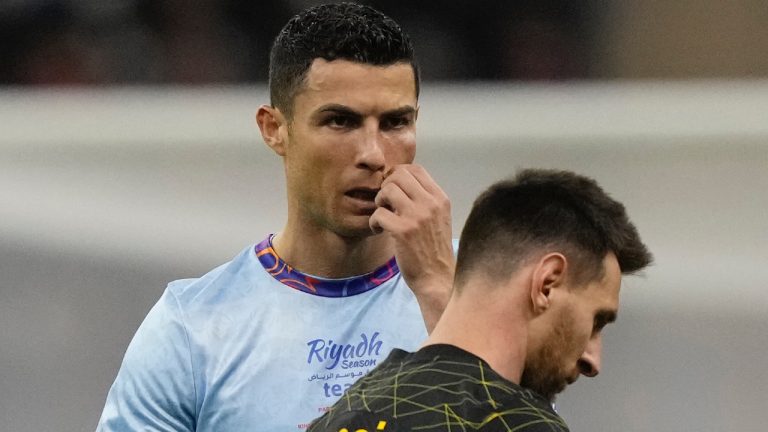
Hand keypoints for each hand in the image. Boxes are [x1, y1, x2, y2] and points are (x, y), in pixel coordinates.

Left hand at [369, 164, 453, 332]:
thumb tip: (401, 181)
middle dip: (386, 187)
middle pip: (399, 175)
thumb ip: (425, 200)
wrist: (437, 277)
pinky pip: (378, 213)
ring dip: (379, 202)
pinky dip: (374, 222)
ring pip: (387, 190)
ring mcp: (417, 217)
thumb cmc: (434, 249)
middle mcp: (430, 204)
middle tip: (385, 204)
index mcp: (440, 199)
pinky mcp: (402, 231)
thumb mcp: (438, 218)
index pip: (416, 169)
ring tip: (383, 217)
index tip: (392, 190)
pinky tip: (379, 231)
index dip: (398, 174)